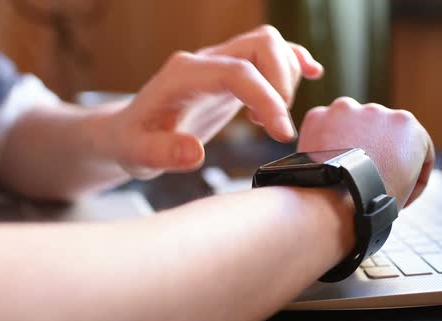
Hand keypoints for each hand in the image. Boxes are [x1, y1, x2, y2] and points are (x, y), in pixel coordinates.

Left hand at [98, 25, 323, 178]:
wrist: (131, 130)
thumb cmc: (134, 142)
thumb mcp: (137, 154)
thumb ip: (162, 153)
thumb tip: (194, 153)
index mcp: (184, 75)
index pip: (237, 72)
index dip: (267, 98)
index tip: (282, 134)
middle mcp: (205, 60)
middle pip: (261, 44)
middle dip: (282, 83)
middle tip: (278, 127)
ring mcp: (220, 62)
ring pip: (269, 44)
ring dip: (286, 77)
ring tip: (271, 120)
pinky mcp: (232, 72)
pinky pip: (270, 53)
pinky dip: (293, 62)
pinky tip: (310, 74)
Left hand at [297, 98, 434, 208]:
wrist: (333, 200)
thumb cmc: (372, 201)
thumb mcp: (406, 187)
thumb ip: (404, 168)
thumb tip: (387, 169)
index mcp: (407, 126)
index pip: (415, 146)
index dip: (411, 172)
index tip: (399, 186)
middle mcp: (378, 110)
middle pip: (380, 132)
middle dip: (376, 150)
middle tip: (368, 177)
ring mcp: (345, 110)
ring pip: (350, 125)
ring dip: (349, 141)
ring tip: (344, 170)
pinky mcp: (318, 116)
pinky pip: (323, 128)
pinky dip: (324, 142)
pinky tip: (325, 164)